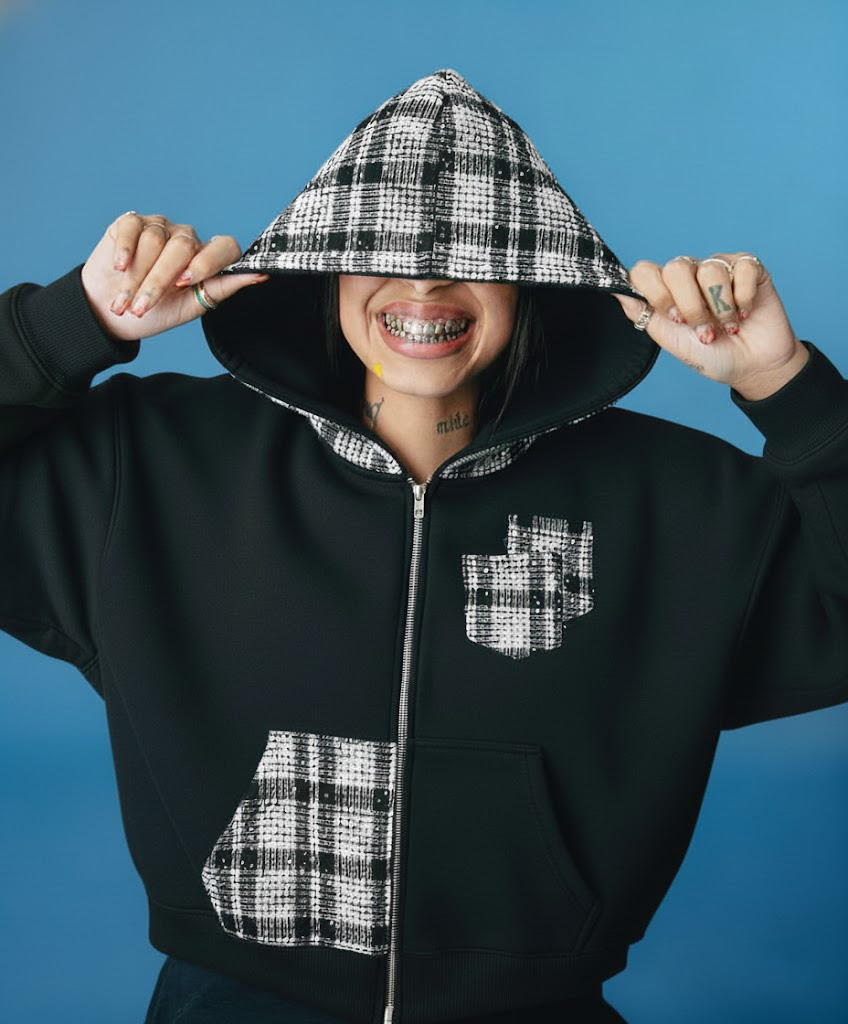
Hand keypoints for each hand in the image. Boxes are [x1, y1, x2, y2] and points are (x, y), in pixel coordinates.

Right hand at [80, 211, 269, 341]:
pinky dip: (125, 251)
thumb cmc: (156, 312)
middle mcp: (187, 237)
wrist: (112, 313)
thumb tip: (261, 275)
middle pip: (183, 247)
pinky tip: (118, 268)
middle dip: (159, 281)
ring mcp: (160, 226)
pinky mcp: (131, 222)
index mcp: (208, 257)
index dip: (207, 263)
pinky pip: (132, 229)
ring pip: (155, 240)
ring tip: (123, 302)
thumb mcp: (193, 306)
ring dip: (136, 277)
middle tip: (141, 307)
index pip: (224, 247)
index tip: (185, 284)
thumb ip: (222, 288)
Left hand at [612, 252, 808, 398]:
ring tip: (728, 327)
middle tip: (702, 328)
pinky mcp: (749, 267)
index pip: (645, 271)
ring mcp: (719, 267)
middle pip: (676, 267)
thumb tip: (616, 293)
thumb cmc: (711, 355)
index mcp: (666, 290)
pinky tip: (746, 313)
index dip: (657, 294)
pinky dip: (743, 298)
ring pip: (709, 270)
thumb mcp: (672, 340)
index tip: (673, 318)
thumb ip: (645, 315)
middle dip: (691, 306)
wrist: (752, 367)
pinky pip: (741, 268)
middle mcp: (690, 274)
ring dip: (720, 308)